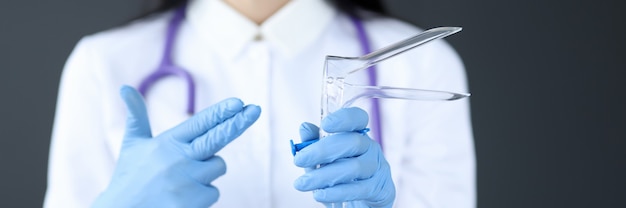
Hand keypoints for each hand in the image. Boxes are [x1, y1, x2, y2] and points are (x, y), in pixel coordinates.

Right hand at [92, 86, 260, 206]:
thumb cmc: (130, 177)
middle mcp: (178, 159)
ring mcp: (186, 181)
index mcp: (168, 142)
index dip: (221, 112)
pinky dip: (203, 193)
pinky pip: (213, 192)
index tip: (239, 102)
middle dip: (238, 123)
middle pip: (217, 138)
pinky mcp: (192, 202)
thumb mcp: (133, 144)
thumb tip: (124, 87)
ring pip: (217, 167)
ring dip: (208, 171)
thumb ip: (136, 116)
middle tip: (255, 109)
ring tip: (181, 179)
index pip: (200, 123)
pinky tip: (182, 197)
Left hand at [293, 107, 394, 206]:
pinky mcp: (381, 189)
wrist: (359, 205)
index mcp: (357, 135)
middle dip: (322, 151)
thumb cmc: (341, 178)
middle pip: (353, 142)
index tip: (324, 124)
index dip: (344, 119)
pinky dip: (337, 191)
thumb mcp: (322, 161)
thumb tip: (305, 127)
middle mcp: (370, 148)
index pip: (358, 119)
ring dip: (324, 175)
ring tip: (303, 183)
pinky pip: (359, 189)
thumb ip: (313, 145)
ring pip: (354, 167)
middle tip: (299, 160)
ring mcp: (378, 168)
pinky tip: (320, 194)